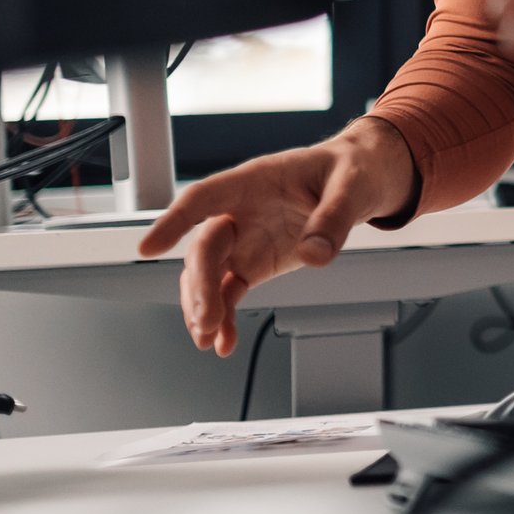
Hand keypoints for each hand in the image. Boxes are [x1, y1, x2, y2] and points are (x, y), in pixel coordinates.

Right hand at [136, 118, 417, 356]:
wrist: (364, 179)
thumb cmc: (352, 169)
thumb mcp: (352, 186)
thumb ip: (333, 218)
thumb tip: (315, 255)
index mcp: (255, 181)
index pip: (203, 198)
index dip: (174, 221)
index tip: (149, 248)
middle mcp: (240, 212)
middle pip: (205, 247)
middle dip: (200, 285)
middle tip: (206, 319)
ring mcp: (246, 239)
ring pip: (208, 275)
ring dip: (204, 307)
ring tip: (207, 338)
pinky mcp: (256, 262)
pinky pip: (230, 292)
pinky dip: (225, 318)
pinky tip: (223, 344)